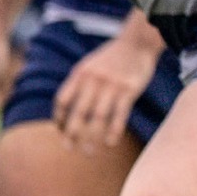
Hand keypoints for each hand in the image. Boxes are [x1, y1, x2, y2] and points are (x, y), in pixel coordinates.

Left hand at [52, 25, 155, 152]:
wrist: (137, 43)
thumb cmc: (112, 57)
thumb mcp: (90, 65)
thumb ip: (79, 83)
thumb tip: (66, 106)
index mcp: (80, 74)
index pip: (62, 99)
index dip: (59, 117)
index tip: (61, 131)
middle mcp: (93, 80)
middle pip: (78, 111)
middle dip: (72, 132)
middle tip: (68, 148)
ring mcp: (111, 86)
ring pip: (98, 117)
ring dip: (91, 137)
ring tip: (88, 152)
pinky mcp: (129, 91)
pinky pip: (119, 115)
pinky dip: (114, 131)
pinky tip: (110, 143)